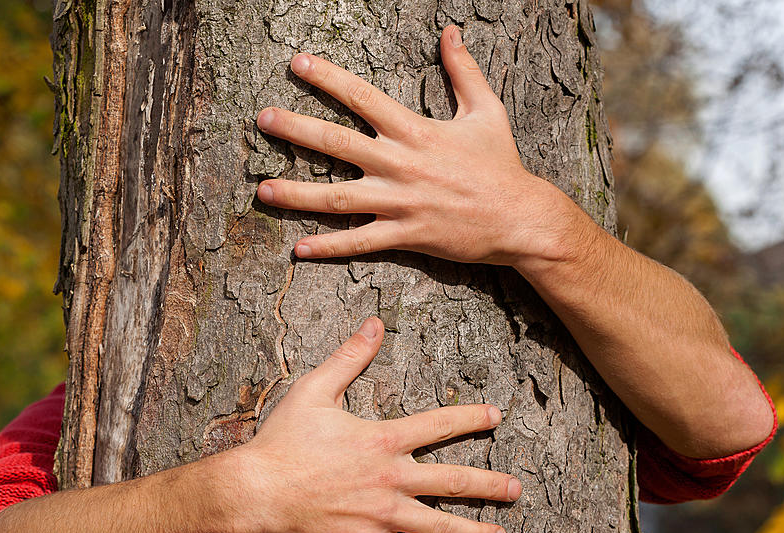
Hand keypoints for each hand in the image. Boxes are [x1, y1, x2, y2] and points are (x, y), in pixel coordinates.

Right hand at [238, 317, 521, 532]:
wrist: (258, 491)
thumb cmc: (284, 440)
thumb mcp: (315, 389)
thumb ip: (350, 356)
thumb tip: (374, 323)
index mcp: (385, 439)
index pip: (441, 425)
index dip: (472, 418)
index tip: (497, 417)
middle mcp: (393, 478)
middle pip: (454, 481)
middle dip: (489, 485)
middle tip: (516, 490)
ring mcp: (383, 514)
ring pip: (440, 526)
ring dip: (475, 532)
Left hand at [255, 25, 585, 267]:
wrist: (520, 219)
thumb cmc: (502, 165)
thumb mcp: (487, 111)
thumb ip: (463, 70)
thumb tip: (450, 32)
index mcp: (415, 131)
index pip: (362, 97)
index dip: (327, 78)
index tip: (296, 64)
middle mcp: (400, 164)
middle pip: (337, 143)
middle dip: (295, 130)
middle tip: (262, 120)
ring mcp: (400, 202)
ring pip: (337, 198)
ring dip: (297, 193)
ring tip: (262, 190)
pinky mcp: (406, 235)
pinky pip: (360, 242)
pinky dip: (329, 247)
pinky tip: (298, 250)